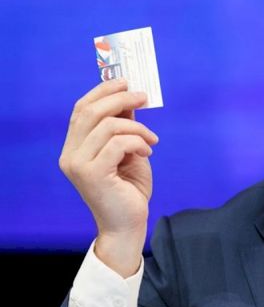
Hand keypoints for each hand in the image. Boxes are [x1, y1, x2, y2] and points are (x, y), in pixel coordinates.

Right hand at [59, 79, 158, 275]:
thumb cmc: (129, 189)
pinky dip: (138, 141)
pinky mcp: (92, 175)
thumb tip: (131, 98)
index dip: (102, 91)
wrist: (128, 224)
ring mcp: (78, 165)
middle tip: (143, 97)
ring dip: (137, 126)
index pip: (81, 109)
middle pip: (90, 111)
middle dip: (120, 98)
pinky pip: (118, 143)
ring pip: (107, 126)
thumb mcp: (128, 151)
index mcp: (74, 147)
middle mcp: (70, 155)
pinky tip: (148, 151)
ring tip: (152, 139)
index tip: (126, 82)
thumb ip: (124, 127)